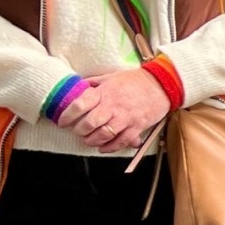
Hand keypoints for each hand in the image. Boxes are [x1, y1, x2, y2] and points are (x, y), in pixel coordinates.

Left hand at [57, 74, 175, 152]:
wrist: (162, 84)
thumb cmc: (135, 80)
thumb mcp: (110, 77)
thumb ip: (93, 83)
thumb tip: (77, 87)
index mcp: (104, 93)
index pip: (79, 105)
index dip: (67, 116)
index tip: (62, 121)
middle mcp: (113, 107)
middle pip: (89, 124)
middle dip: (79, 131)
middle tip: (78, 131)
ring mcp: (125, 118)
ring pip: (103, 135)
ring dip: (92, 140)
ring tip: (89, 140)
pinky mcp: (137, 127)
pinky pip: (120, 142)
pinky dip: (110, 147)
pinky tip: (103, 147)